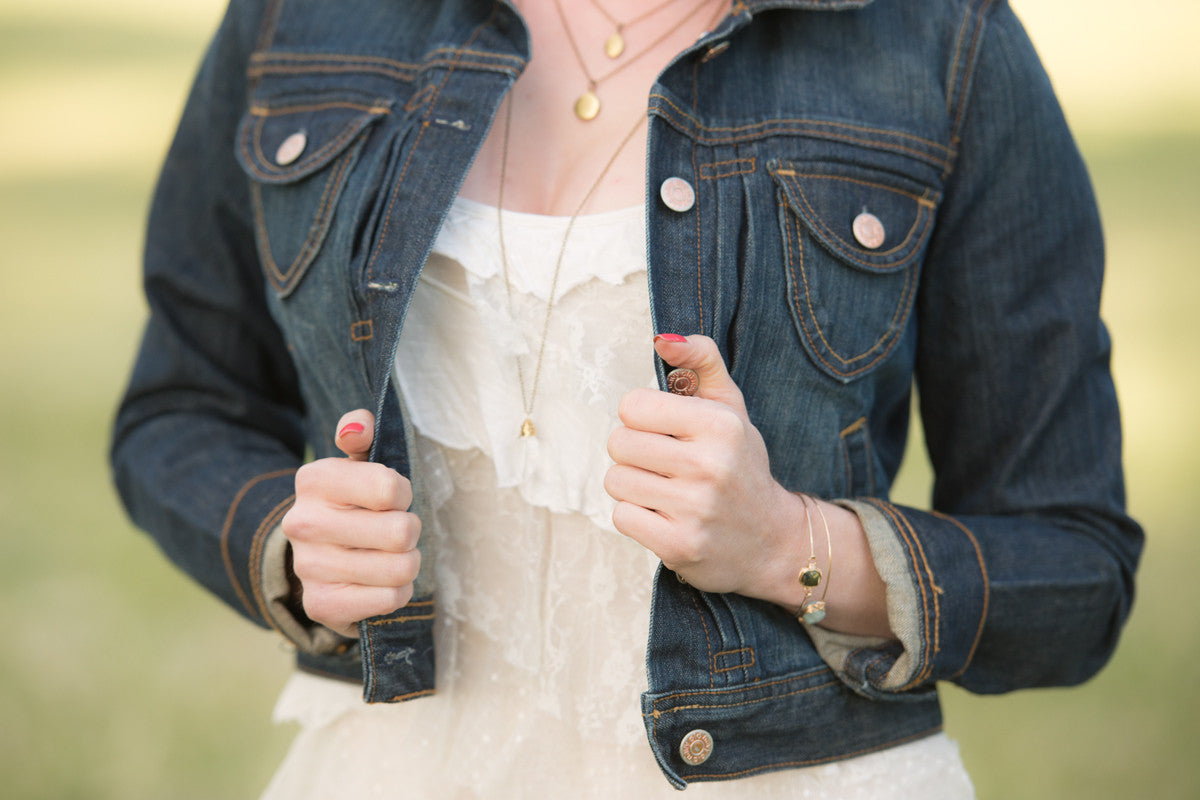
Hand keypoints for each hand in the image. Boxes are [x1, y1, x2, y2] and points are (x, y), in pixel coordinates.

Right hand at [281, 410, 421, 636]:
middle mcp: (303, 522)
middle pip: (402, 532)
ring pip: (401, 569)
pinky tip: (380, 582)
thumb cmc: (355, 504)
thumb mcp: (358, 462)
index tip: (391, 499)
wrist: (319, 559)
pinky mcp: (320, 604)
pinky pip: (390, 599)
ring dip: (407, 564)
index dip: (404, 495)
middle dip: (410, 531)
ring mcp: (309, 566)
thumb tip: (357, 426)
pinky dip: (397, 592)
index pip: (391, 488)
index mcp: (314, 479)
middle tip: (395, 532)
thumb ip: (361, 432)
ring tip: (390, 556)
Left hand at [604, 334, 804, 600]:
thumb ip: (701, 362)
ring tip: (666, 490)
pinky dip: (636, 516)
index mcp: (720, 424)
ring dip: (633, 485)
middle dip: (634, 452)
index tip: (666, 431)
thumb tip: (661, 339)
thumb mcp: (731, 408)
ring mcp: (695, 509)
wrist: (773, 541)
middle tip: (665, 464)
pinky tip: (666, 516)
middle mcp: (710, 465)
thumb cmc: (740, 465)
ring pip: (615, 480)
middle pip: (618, 443)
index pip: (632, 406)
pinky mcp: (680, 546)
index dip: (642, 418)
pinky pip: (621, 517)